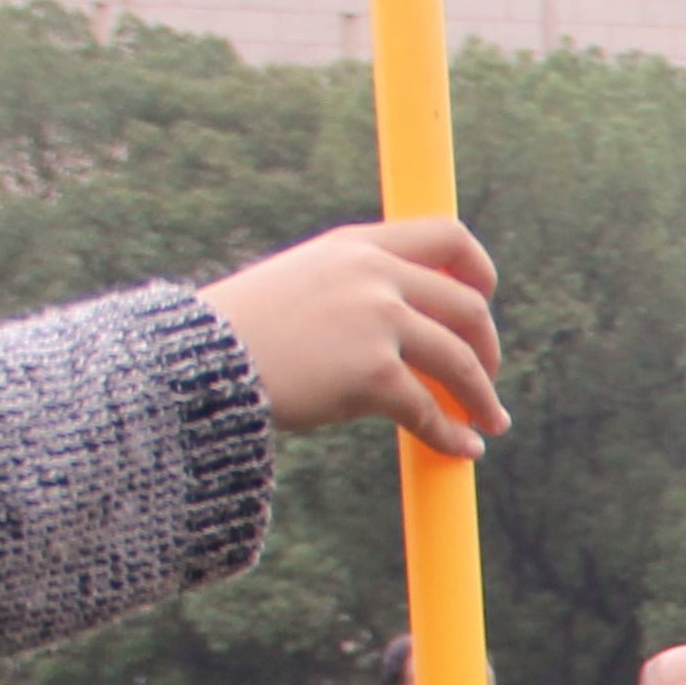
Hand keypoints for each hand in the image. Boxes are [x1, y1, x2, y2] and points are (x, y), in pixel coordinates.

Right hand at [200, 218, 506, 456]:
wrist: (195, 363)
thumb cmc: (243, 333)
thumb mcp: (304, 284)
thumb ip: (359, 289)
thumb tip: (419, 326)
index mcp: (356, 246)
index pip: (446, 236)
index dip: (479, 271)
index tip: (485, 301)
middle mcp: (373, 275)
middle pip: (468, 308)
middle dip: (487, 348)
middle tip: (485, 378)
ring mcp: (376, 321)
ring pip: (461, 363)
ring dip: (483, 397)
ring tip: (490, 421)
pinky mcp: (373, 373)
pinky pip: (431, 411)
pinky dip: (452, 434)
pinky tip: (461, 448)